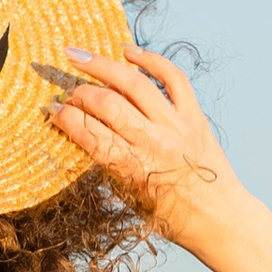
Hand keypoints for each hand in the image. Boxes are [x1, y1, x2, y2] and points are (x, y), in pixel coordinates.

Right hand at [46, 45, 240, 248]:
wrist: (220, 220)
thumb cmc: (172, 218)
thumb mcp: (131, 198)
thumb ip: (108, 166)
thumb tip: (81, 134)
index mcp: (134, 169)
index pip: (89, 134)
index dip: (65, 118)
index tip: (51, 110)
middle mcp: (155, 143)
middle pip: (107, 104)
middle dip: (79, 94)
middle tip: (67, 92)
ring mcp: (177, 125)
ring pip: (133, 83)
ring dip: (102, 65)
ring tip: (78, 55)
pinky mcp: (195, 115)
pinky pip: (172, 77)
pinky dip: (150, 60)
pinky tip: (128, 52)